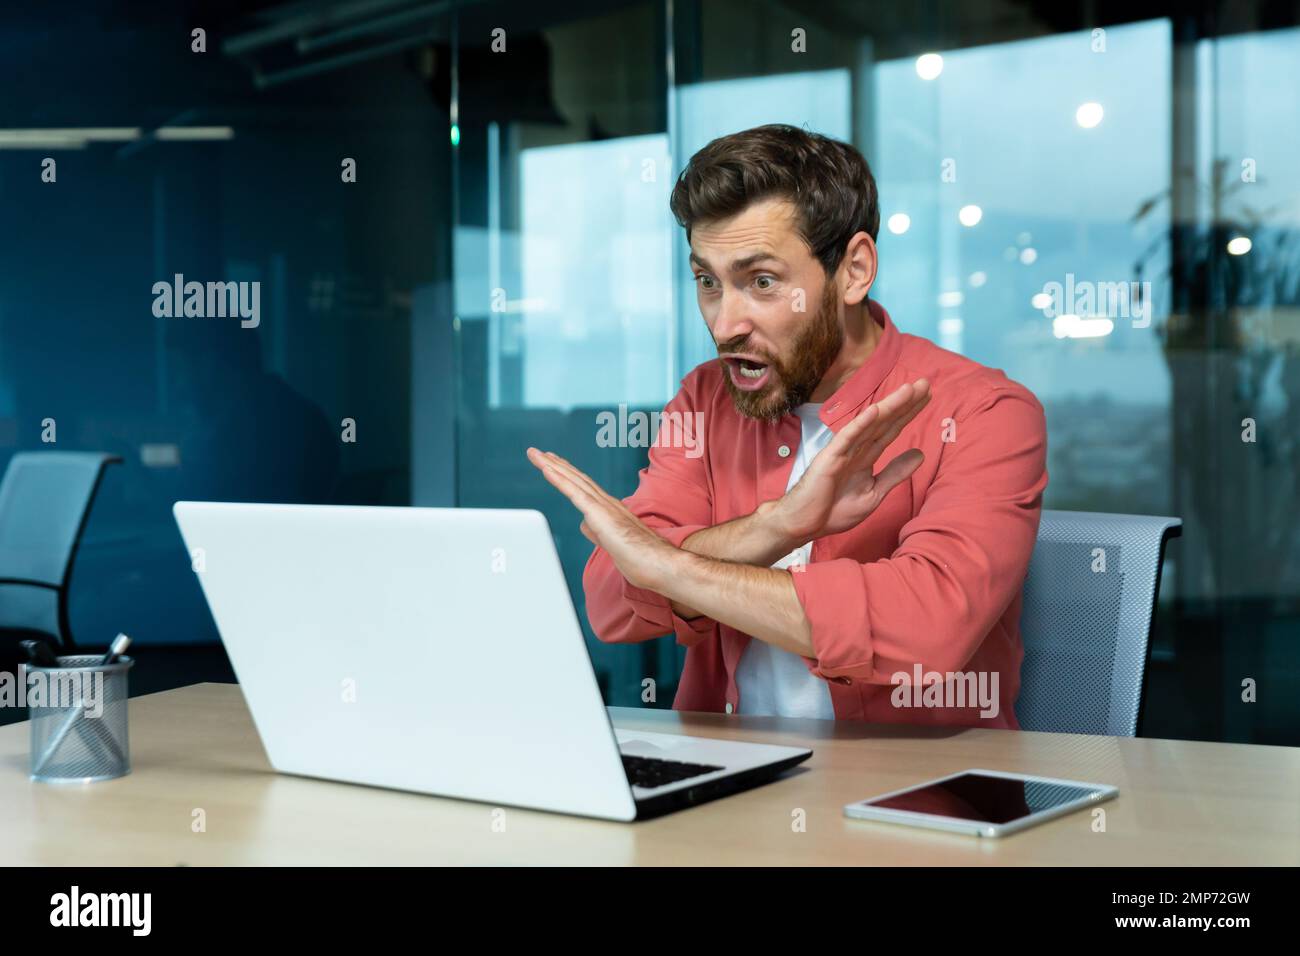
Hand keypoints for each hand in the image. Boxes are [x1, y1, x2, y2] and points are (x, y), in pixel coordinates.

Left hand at [526, 448, 677, 591]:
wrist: (661, 564)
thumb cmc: (642, 559)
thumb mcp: (612, 544)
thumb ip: (597, 532)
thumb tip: (584, 524)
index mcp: (610, 510)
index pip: (584, 488)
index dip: (568, 475)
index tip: (554, 464)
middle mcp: (607, 503)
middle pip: (576, 479)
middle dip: (556, 465)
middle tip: (538, 452)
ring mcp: (604, 507)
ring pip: (573, 481)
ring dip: (552, 466)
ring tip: (536, 454)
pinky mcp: (600, 515)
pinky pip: (575, 493)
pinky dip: (560, 479)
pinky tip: (547, 469)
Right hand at [771, 378, 931, 541]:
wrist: (805, 523)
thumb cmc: (835, 510)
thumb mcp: (875, 493)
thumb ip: (895, 473)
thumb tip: (921, 454)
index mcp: (866, 456)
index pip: (891, 430)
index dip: (908, 413)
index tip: (926, 396)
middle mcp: (856, 449)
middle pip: (884, 422)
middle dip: (905, 403)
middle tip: (924, 383)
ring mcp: (843, 451)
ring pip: (870, 425)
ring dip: (889, 407)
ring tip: (908, 390)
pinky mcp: (830, 458)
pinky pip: (848, 439)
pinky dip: (860, 425)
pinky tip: (874, 410)